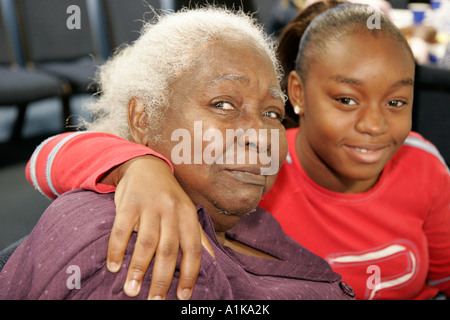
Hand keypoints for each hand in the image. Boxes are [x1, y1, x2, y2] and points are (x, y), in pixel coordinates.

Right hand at [101, 155, 204, 299]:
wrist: (146, 166)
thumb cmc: (169, 196)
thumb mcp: (187, 212)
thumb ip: (197, 236)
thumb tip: (213, 261)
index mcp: (188, 215)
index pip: (192, 249)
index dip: (189, 274)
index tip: (182, 296)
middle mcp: (172, 210)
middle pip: (168, 250)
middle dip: (161, 279)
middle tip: (154, 300)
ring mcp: (150, 205)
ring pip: (145, 242)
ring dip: (137, 269)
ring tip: (131, 290)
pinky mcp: (129, 202)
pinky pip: (122, 229)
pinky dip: (117, 249)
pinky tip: (114, 266)